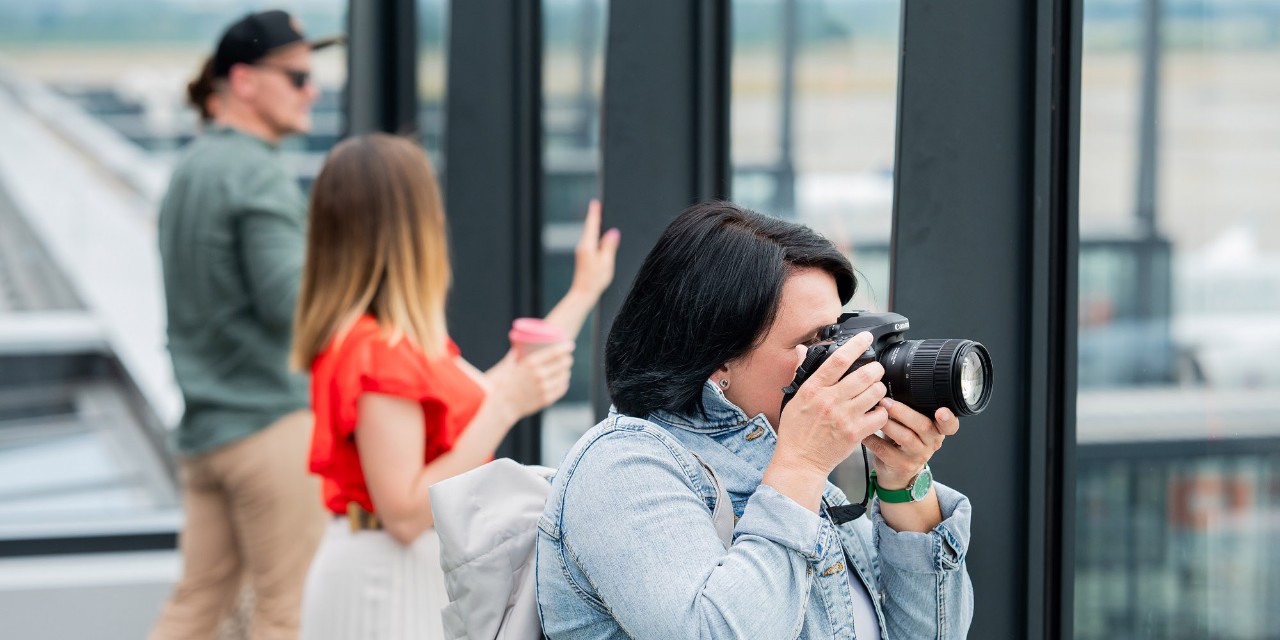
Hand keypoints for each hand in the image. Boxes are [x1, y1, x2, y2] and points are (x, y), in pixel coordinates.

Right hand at [486, 342, 573, 420]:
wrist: (502, 406)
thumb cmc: (503, 384)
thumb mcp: (509, 365)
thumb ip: (515, 354)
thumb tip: (519, 344)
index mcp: (530, 363)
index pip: (555, 352)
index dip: (565, 347)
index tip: (569, 345)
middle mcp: (539, 374)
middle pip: (563, 363)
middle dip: (567, 359)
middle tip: (567, 357)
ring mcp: (544, 388)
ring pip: (564, 376)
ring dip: (566, 371)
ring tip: (565, 369)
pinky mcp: (547, 399)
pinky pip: (561, 388)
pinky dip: (563, 383)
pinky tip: (563, 381)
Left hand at [568, 199, 620, 301]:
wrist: (583, 293)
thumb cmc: (594, 280)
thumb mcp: (606, 262)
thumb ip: (609, 246)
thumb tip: (613, 232)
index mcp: (588, 245)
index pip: (592, 224)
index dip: (595, 213)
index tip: (595, 202)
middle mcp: (582, 246)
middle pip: (589, 227)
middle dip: (594, 217)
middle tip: (598, 205)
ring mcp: (581, 251)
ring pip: (589, 234)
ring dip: (594, 226)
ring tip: (600, 217)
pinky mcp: (583, 256)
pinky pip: (589, 241)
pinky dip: (594, 235)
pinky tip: (598, 236)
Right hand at [774, 332, 888, 477]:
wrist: (800, 461)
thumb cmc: (796, 431)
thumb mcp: (794, 398)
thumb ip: (801, 373)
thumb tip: (800, 350)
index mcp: (813, 389)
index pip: (838, 360)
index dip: (856, 345)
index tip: (866, 337)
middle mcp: (830, 400)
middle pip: (864, 374)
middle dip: (876, 369)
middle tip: (876, 371)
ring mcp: (844, 417)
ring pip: (876, 392)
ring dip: (880, 389)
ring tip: (875, 391)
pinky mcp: (855, 433)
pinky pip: (880, 415)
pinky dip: (882, 412)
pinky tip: (875, 412)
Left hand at [864, 401, 959, 489]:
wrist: (898, 471)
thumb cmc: (904, 441)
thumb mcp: (912, 425)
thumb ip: (910, 408)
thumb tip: (888, 384)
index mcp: (937, 429)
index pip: (951, 425)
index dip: (948, 418)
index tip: (941, 411)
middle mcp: (931, 443)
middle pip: (924, 426)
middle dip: (903, 412)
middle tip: (885, 402)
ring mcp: (918, 456)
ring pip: (905, 437)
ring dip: (887, 423)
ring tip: (875, 414)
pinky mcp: (902, 465)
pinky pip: (885, 450)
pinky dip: (872, 438)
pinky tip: (864, 431)